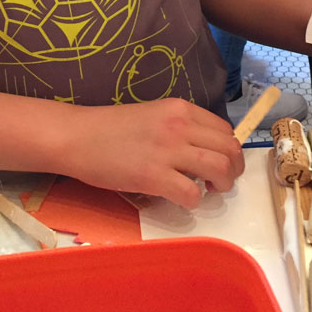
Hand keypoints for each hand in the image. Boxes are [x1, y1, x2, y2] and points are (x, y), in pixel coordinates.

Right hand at [66, 98, 243, 208]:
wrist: (77, 136)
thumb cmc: (110, 128)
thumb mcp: (153, 115)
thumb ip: (180, 127)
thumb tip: (203, 150)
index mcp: (180, 109)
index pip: (225, 130)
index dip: (229, 150)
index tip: (219, 162)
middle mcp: (180, 125)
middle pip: (230, 149)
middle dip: (234, 170)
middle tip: (221, 182)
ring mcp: (167, 150)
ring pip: (220, 169)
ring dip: (222, 185)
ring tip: (209, 191)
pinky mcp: (153, 176)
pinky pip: (192, 193)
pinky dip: (194, 202)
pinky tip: (181, 199)